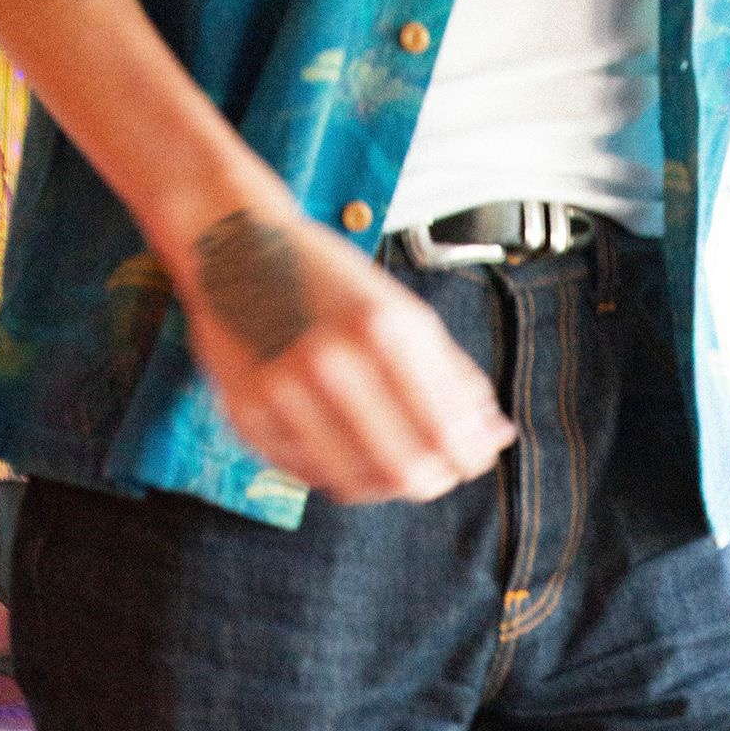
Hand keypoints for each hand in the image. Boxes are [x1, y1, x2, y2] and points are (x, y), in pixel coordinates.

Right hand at [177, 207, 515, 503]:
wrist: (232, 246)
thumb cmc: (328, 278)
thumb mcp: (401, 310)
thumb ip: (452, 375)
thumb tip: (497, 437)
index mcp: (383, 330)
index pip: (447, 434)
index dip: (469, 459)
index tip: (471, 460)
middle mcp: (332, 363)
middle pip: (407, 470)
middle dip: (434, 479)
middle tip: (437, 472)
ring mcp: (284, 392)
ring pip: (356, 484)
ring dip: (385, 485)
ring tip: (392, 464)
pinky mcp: (246, 413)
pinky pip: (308, 474)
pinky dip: (336, 473)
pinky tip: (346, 451)